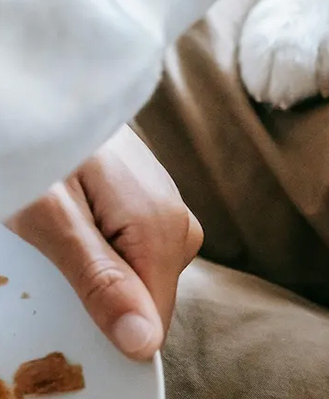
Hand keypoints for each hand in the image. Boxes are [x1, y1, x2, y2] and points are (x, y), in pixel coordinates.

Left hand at [5, 126, 202, 359]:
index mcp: (163, 228)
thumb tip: (146, 344)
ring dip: (96, 272)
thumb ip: (102, 281)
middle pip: (146, 299)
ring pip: (139, 277)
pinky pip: (134, 251)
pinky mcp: (156, 204)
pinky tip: (73, 223)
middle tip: (46, 256)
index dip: (106, 330)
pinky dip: (101, 251)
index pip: (153, 321)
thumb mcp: (52, 220)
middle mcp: (180, 221)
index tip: (62, 305)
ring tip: (56, 231)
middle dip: (98, 297)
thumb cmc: (43, 146)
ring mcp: (171, 210)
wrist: (46, 89)